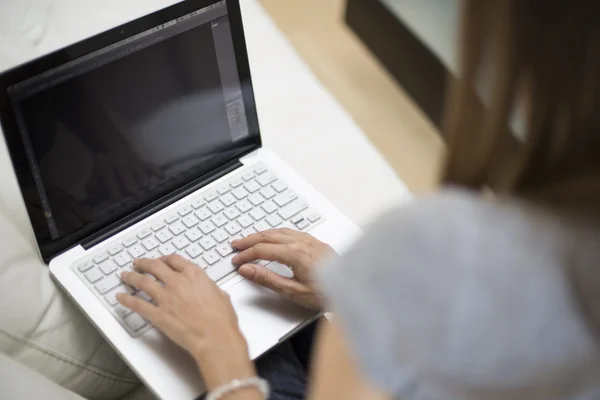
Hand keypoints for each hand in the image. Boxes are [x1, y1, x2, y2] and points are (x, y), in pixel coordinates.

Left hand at [117, 255, 255, 390]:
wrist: (214, 337)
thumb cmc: (221, 320)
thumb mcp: (221, 295)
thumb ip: (210, 288)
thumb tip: (209, 289)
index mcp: (194, 275)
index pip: (174, 260)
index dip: (165, 259)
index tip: (161, 260)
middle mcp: (177, 282)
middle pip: (155, 266)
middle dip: (144, 263)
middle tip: (138, 263)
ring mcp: (166, 297)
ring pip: (142, 282)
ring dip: (132, 277)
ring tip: (125, 275)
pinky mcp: (158, 314)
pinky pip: (138, 304)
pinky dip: (127, 300)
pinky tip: (121, 297)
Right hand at [232, 228, 335, 310]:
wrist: (353, 289)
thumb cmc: (327, 293)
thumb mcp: (293, 291)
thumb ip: (268, 279)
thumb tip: (248, 269)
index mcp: (295, 254)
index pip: (262, 250)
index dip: (246, 254)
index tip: (236, 260)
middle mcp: (302, 243)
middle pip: (269, 236)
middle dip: (250, 240)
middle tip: (236, 245)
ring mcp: (310, 241)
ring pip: (280, 231)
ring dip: (262, 234)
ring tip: (250, 239)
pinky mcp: (316, 243)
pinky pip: (290, 232)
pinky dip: (276, 233)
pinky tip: (274, 236)